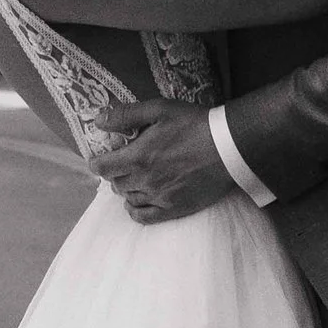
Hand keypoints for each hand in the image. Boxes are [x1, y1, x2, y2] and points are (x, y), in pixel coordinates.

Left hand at [97, 98, 235, 223]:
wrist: (229, 147)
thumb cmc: (195, 125)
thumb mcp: (160, 109)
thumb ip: (126, 115)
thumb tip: (98, 120)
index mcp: (138, 157)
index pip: (102, 168)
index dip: (98, 162)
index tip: (102, 158)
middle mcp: (145, 180)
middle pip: (115, 183)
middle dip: (115, 173)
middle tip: (123, 163)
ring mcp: (159, 197)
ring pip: (128, 199)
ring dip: (127, 188)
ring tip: (136, 177)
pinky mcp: (174, 208)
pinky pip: (144, 217)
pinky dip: (135, 210)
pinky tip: (138, 201)